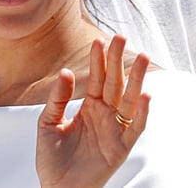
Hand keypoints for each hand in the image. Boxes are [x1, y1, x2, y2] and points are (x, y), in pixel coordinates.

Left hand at [35, 34, 150, 187]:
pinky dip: (143, 113)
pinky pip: (135, 128)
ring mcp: (114, 131)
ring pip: (129, 100)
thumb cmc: (52, 158)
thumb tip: (67, 72)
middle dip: (118, 61)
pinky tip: (147, 95)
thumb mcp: (48, 122)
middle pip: (115, 83)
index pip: (97, 79)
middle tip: (121, 37)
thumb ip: (58, 99)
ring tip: (142, 57)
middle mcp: (105, 116)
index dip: (99, 60)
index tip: (99, 40)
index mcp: (89, 108)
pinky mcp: (121, 148)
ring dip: (137, 79)